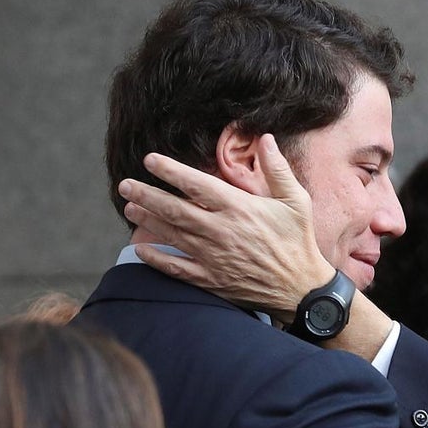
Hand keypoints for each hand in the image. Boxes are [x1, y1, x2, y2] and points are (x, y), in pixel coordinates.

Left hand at [119, 134, 332, 323]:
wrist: (302, 288)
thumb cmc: (299, 241)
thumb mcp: (296, 201)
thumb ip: (278, 169)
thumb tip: (266, 138)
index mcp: (240, 209)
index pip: (196, 185)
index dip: (170, 171)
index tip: (150, 160)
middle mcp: (222, 231)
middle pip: (174, 209)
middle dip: (146, 195)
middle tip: (125, 185)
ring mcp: (214, 257)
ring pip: (171, 235)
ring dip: (147, 221)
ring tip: (130, 209)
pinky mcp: (212, 280)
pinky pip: (177, 268)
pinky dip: (156, 259)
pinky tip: (142, 249)